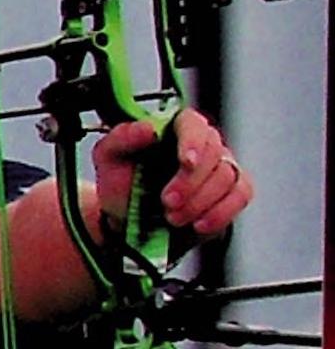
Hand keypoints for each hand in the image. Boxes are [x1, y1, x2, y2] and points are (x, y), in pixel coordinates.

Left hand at [92, 108, 252, 237]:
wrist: (128, 219)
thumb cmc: (120, 182)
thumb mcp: (108, 157)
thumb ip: (122, 138)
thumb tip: (148, 128)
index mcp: (172, 127)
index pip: (192, 124)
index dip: (192, 142)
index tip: (185, 162)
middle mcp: (201, 143)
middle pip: (214, 153)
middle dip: (191, 182)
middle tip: (166, 202)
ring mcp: (219, 166)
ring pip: (227, 176)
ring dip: (200, 202)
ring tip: (172, 218)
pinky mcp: (231, 192)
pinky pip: (240, 196)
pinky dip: (220, 213)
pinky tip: (198, 224)